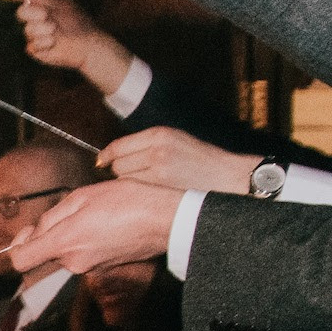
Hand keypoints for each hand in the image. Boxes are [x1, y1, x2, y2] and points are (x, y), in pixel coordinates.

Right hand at [12, 0, 135, 94]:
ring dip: (42, 29)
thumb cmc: (77, 23)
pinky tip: (55, 43)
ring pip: (28, 30)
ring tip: (56, 32)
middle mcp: (37, 19)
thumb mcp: (58, 5)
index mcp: (44, 5)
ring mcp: (35, 35)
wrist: (86, 45)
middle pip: (21, 13)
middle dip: (31, 13)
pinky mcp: (36, 49)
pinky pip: (31, 44)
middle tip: (45, 15)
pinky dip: (44, 43)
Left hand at [12, 180, 179, 276]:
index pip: (21, 260)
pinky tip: (106, 223)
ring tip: (94, 214)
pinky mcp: (105, 267)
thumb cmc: (128, 201)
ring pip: (66, 253)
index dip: (16, 247)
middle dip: (50, 234)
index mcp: (65, 244)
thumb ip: (52, 217)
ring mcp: (91, 268)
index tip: (27, 233)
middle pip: (46, 254)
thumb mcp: (82, 197)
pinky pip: (85, 254)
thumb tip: (36, 232)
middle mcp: (74, 262)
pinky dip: (88, 241)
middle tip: (70, 212)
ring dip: (71, 235)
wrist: (167, 220)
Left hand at [102, 126, 254, 196]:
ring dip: (130, 185)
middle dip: (123, 171)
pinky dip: (137, 196)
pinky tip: (152, 196)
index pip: (118, 146)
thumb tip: (110, 156)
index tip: (102, 162)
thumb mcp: (175, 141)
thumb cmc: (201, 161)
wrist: (229, 178)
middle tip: (140, 176)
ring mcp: (159, 170)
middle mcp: (157, 150)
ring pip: (124, 181)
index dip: (107, 156)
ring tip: (150, 185)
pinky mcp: (161, 188)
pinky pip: (135, 193)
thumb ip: (145, 145)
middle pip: (118, 165)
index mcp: (160, 134)